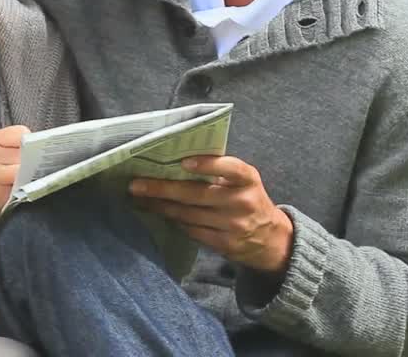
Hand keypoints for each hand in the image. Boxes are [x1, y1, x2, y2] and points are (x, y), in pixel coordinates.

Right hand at [0, 126, 29, 239]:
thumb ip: (9, 150)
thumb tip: (39, 152)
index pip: (22, 133)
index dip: (30, 143)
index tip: (31, 153)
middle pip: (28, 152)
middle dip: (34, 161)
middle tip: (32, 170)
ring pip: (27, 170)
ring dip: (31, 177)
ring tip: (25, 182)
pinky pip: (21, 188)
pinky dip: (25, 190)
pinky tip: (18, 193)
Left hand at [129, 156, 292, 273]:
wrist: (271, 239)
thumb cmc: (248, 199)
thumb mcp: (244, 181)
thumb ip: (220, 171)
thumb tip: (175, 162)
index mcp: (248, 179)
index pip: (231, 169)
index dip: (209, 165)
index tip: (184, 162)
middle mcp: (242, 202)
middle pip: (197, 195)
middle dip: (162, 189)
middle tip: (136, 185)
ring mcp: (233, 226)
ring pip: (188, 215)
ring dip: (160, 206)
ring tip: (139, 199)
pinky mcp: (224, 244)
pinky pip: (192, 231)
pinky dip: (173, 222)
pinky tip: (158, 214)